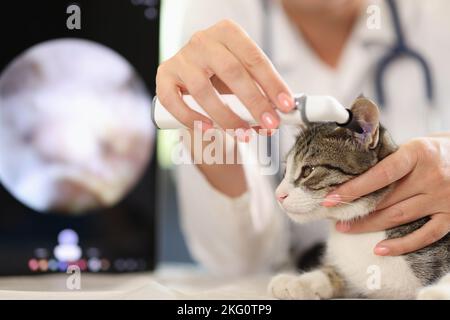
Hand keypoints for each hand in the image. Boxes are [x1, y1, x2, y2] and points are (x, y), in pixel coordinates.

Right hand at [156, 19, 293, 136]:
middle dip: (254, 102)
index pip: (254, 58)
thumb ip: (260, 92)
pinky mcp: (164, 76)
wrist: (193, 73)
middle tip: (270, 124)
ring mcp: (181, 59)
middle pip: (231, 72)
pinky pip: (174, 101)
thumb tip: (278, 117)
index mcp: (227, 32)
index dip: (272, 84)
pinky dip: (191, 118)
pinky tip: (208, 128)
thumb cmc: (223, 75)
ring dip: (226, 117)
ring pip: (203, 90)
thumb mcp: (244, 75)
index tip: (285, 106)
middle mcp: (202, 41)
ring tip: (243, 133)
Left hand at [322, 136, 449, 255]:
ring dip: (369, 226)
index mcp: (417, 153)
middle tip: (334, 216)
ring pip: (399, 217)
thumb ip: (390, 159)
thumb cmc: (435, 151)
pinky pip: (425, 235)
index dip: (354, 188)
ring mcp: (443, 198)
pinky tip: (380, 249)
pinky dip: (402, 245)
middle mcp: (431, 176)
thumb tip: (352, 174)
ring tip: (347, 229)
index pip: (380, 174)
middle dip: (356, 210)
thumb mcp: (414, 146)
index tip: (331, 198)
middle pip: (386, 199)